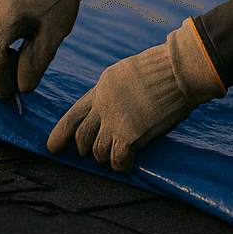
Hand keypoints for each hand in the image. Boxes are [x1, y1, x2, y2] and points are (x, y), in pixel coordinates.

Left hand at [47, 18, 224, 171]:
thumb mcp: (128, 72)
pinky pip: (117, 160)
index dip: (61, 133)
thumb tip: (112, 106)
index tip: (53, 147)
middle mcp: (103, 104)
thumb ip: (115, 90)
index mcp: (102, 87)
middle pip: (81, 136)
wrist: (180, 69)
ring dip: (106, 157)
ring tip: (118, 157)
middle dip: (84, 149)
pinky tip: (129, 164)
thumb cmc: (165, 68)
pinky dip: (122, 165)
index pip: (73, 114)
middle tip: (89, 155)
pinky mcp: (130, 135)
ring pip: (98, 151)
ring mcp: (115, 120)